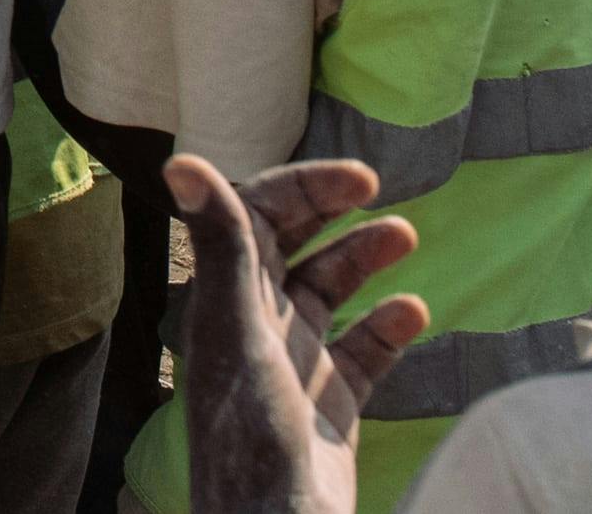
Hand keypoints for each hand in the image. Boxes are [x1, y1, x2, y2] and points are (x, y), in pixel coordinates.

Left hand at [170, 152, 425, 513]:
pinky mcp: (330, 405)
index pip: (257, 217)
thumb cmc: (251, 431)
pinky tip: (413, 311)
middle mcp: (257, 325)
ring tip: (407, 236)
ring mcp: (295, 364)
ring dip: (364, 260)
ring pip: (329, 292)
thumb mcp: (237, 330)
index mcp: (226, 299)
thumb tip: (179, 160)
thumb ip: (221, 247)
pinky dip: (387, 326)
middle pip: (292, 246)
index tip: (362, 180)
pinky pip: (362, 352)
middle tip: (380, 192)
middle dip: (332, 213)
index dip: (303, 188)